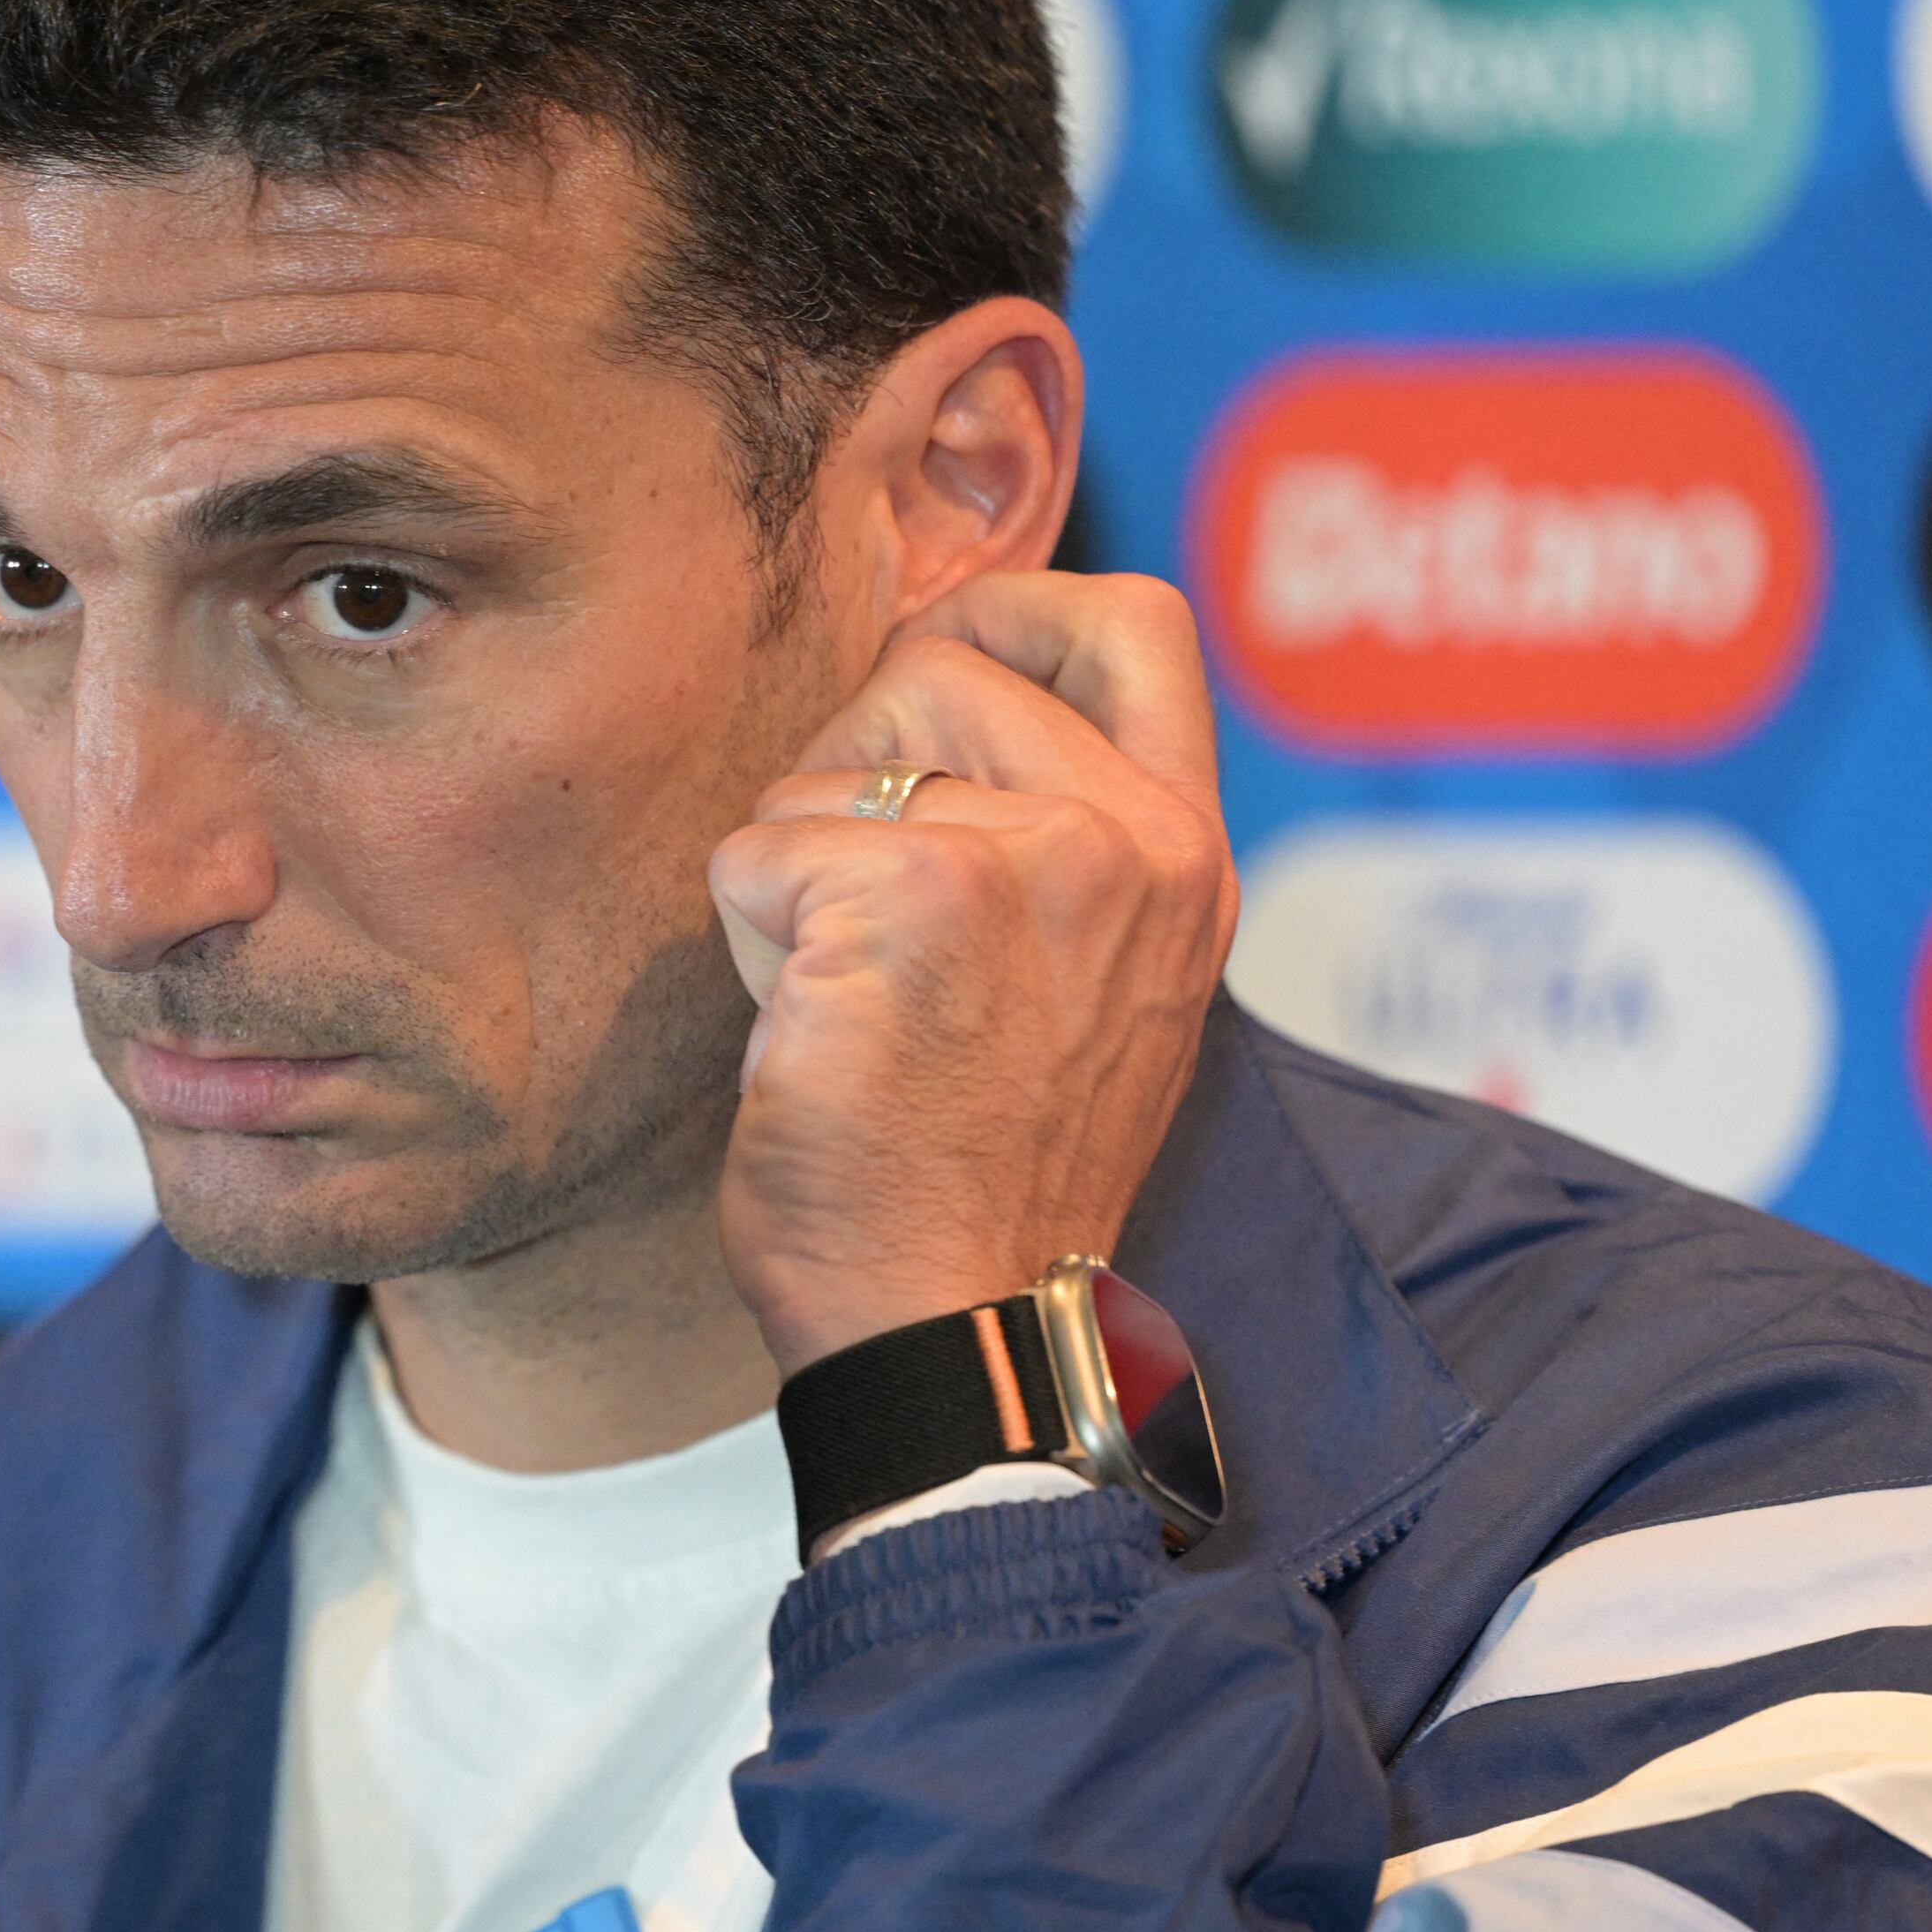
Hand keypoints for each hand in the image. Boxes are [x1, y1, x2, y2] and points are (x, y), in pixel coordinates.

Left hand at [705, 572, 1238, 1376]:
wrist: (953, 1321)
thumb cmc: (979, 1162)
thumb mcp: (1084, 974)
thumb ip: (1054, 829)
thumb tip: (936, 669)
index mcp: (1185, 854)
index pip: (1133, 621)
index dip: (1005, 610)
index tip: (930, 685)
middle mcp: (1135, 842)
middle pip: (938, 662)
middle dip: (852, 764)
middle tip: (857, 907)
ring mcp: (1037, 860)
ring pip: (830, 759)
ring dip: (797, 864)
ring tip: (847, 991)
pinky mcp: (915, 899)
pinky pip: (756, 848)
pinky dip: (746, 935)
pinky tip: (807, 1035)